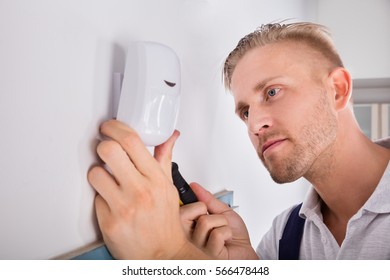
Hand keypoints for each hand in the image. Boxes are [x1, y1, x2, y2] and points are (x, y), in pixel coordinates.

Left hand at [87, 120, 206, 258]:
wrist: (161, 253)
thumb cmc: (164, 220)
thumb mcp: (168, 186)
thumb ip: (164, 158)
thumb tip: (170, 135)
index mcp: (156, 178)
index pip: (131, 141)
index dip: (114, 128)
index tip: (109, 127)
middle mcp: (141, 190)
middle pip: (109, 150)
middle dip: (102, 145)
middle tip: (104, 149)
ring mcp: (124, 207)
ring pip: (95, 173)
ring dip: (97, 173)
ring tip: (107, 179)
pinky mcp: (110, 222)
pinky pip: (95, 198)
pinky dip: (100, 197)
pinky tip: (111, 202)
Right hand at [181, 182, 258, 259]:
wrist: (245, 252)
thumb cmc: (234, 235)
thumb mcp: (221, 211)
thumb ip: (207, 199)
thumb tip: (194, 187)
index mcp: (190, 226)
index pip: (182, 208)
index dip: (198, 206)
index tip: (205, 211)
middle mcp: (188, 237)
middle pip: (187, 213)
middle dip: (209, 213)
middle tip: (216, 222)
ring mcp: (196, 247)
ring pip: (205, 222)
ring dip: (222, 224)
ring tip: (223, 232)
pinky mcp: (207, 254)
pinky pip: (216, 234)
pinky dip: (226, 233)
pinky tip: (225, 241)